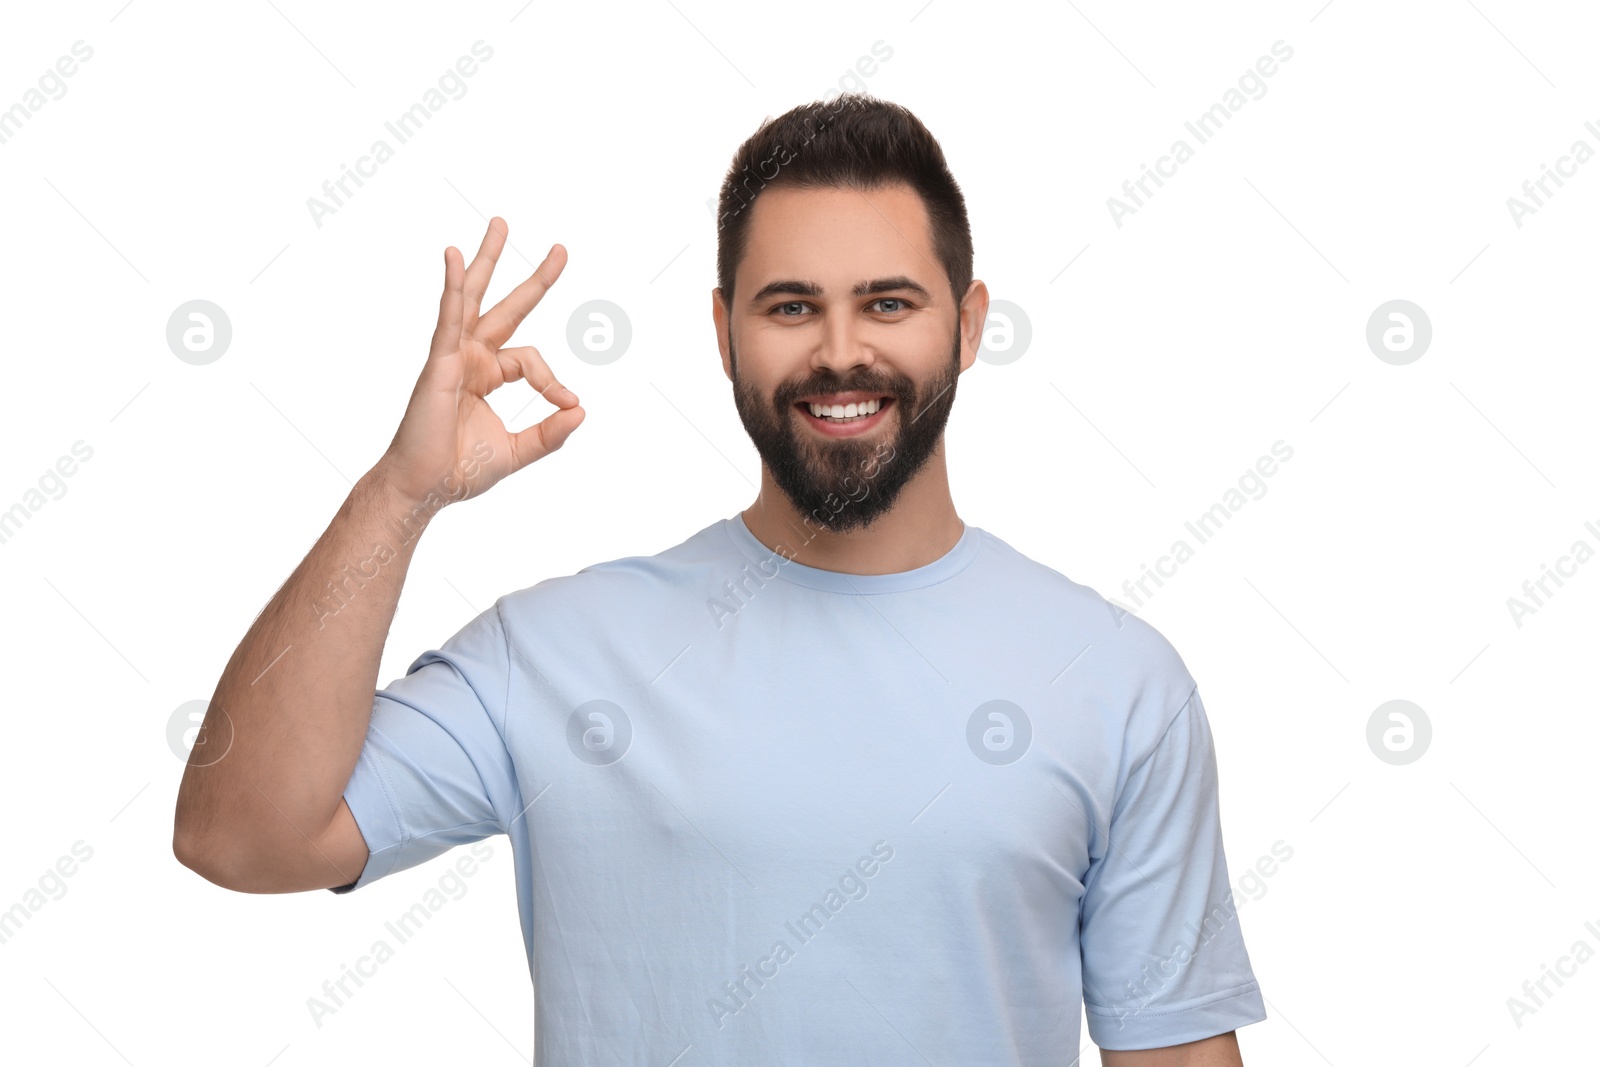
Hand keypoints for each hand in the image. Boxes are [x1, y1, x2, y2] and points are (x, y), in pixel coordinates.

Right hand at [376, 218, 583, 508]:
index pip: (531, 361)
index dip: (554, 381)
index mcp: (488, 374)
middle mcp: (471, 358)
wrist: (425, 488)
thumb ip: (549, 435)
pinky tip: (455, 257)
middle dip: (534, 278)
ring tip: (501, 224)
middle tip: (562, 248)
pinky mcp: (438, 363)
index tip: (568, 404)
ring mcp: (452, 356)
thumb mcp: (516, 451)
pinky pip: (448, 318)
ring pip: (473, 299)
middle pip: (505, 306)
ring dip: (486, 261)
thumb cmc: (459, 470)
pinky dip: (453, 288)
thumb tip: (582, 412)